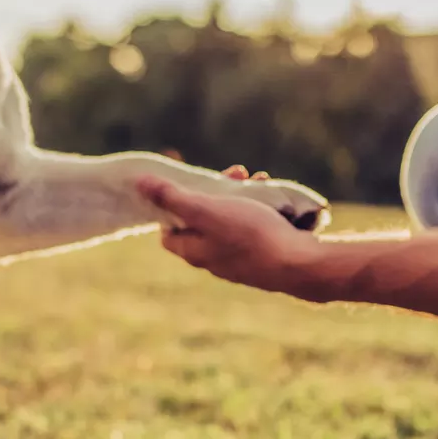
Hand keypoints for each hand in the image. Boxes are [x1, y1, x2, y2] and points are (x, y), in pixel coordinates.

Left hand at [136, 177, 324, 296]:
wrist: (299, 265)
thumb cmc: (251, 235)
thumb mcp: (206, 210)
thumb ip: (171, 197)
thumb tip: (137, 183)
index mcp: (194, 251)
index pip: (169, 231)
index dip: (174, 205)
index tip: (192, 186)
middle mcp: (214, 261)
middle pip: (203, 222)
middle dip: (216, 193)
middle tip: (236, 174)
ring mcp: (239, 262)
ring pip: (231, 223)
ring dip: (241, 197)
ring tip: (259, 180)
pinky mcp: (263, 259)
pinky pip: (253, 230)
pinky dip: (259, 210)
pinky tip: (275, 199)